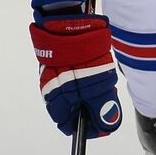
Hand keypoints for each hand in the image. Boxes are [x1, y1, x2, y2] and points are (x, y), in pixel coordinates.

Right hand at [29, 13, 122, 137]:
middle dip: (89, 109)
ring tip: (98, 80)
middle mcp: (49, 93)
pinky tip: (89, 70)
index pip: (68, 127)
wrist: (69, 27)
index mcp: (57, 102)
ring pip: (70, 96)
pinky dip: (80, 81)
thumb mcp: (99, 87)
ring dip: (86, 94)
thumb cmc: (84, 60)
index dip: (89, 127)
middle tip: (104, 96)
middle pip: (69, 112)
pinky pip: (67, 81)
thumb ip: (102, 108)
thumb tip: (107, 126)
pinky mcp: (52, 66)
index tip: (104, 120)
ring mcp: (49, 78)